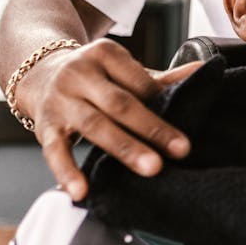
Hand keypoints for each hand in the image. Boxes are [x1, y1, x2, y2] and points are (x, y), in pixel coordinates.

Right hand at [17, 38, 190, 201]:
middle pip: (120, 103)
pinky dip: (67, 172)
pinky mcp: (44, 126)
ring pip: (94, 125)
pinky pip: (54, 151)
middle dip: (152, 128)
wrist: (42, 74)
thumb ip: (161, 78)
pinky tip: (81, 191)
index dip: (162, 102)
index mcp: (105, 53)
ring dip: (124, 148)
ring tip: (151, 169)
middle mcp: (80, 73)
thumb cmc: (97, 77)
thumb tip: (203, 71)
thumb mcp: (124, 71)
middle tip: (181, 150)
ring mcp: (61, 100)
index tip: (186, 123)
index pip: (139, 81)